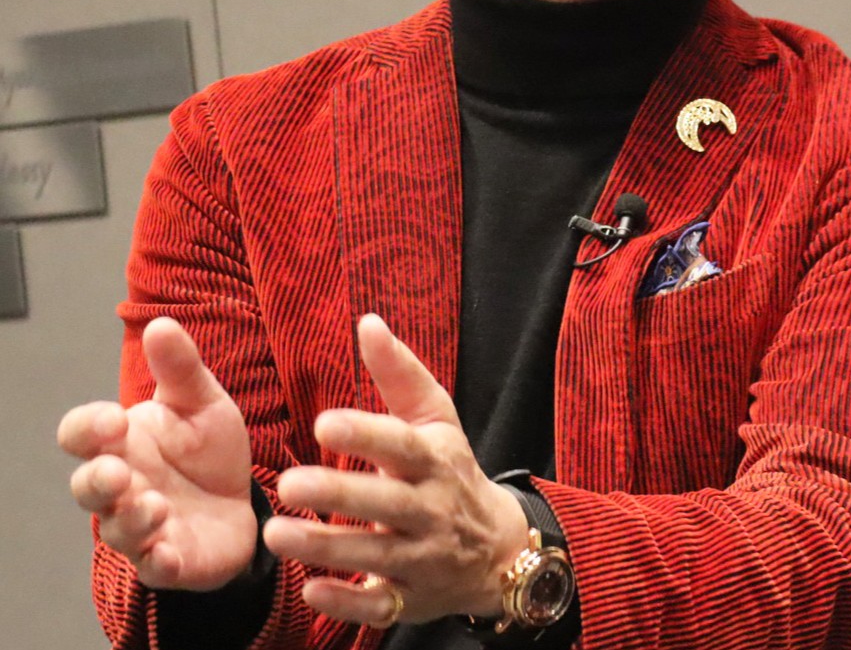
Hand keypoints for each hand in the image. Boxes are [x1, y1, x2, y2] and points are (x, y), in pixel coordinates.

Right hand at [58, 317, 256, 590]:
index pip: (81, 434)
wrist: (240, 501)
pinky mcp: (170, 559)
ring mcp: (142, 527)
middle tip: (117, 471)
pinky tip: (169, 551)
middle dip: (97, 481)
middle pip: (87, 486)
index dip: (88, 427)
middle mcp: (123, 485)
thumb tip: (161, 323)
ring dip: (132, 519)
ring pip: (118, 529)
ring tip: (155, 505)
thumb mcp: (202, 401)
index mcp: (123, 441)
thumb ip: (181, 368)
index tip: (113, 418)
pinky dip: (159, 561)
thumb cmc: (207, 449)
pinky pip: (154, 567)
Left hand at [263, 313, 528, 627]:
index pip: (400, 445)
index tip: (323, 422)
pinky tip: (311, 590)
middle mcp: (430, 509)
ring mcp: (421, 558)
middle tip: (288, 484)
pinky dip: (346, 601)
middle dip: (338, 495)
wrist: (497, 548)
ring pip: (374, 555)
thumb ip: (399, 372)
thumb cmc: (451, 470)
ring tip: (277, 533)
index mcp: (433, 459)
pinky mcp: (410, 600)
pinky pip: (377, 606)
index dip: (365, 434)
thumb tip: (367, 321)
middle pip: (384, 502)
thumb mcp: (436, 418)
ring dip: (325, 546)